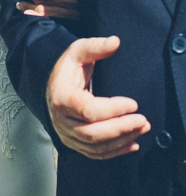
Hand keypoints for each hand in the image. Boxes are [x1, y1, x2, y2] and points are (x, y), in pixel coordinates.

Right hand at [46, 36, 149, 158]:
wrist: (53, 86)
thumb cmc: (68, 70)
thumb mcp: (77, 52)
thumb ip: (95, 47)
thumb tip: (115, 42)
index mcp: (61, 97)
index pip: (88, 110)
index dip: (113, 109)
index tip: (134, 103)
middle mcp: (60, 119)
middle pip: (92, 133)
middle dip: (121, 128)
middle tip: (143, 120)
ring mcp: (66, 133)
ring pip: (95, 146)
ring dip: (122, 140)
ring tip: (142, 129)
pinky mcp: (73, 142)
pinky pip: (94, 153)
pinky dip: (115, 151)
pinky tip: (133, 143)